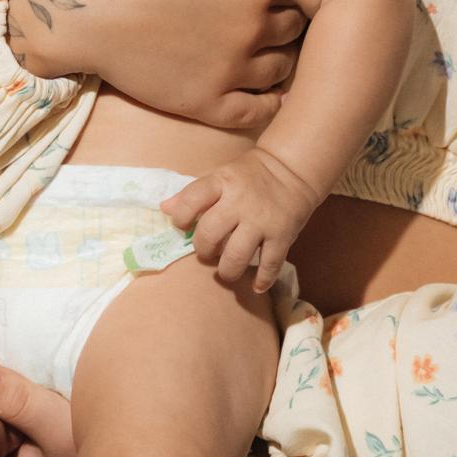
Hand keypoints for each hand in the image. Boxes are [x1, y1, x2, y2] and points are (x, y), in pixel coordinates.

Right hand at [7, 0, 304, 131]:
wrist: (76, 2)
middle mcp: (254, 25)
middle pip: (295, 30)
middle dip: (287, 23)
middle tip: (271, 18)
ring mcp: (232, 68)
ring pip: (282, 71)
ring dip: (279, 61)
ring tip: (264, 51)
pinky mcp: (207, 102)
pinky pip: (258, 112)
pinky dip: (268, 103)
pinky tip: (263, 93)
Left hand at [161, 146, 319, 290]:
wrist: (292, 170)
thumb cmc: (250, 176)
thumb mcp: (220, 176)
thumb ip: (194, 193)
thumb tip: (164, 208)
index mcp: (222, 182)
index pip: (191, 200)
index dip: (180, 217)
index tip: (183, 226)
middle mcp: (241, 202)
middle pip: (210, 234)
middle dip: (203, 249)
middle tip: (208, 252)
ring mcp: (262, 221)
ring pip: (236, 255)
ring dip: (227, 270)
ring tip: (226, 271)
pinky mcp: (283, 235)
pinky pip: (270, 264)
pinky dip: (262, 280)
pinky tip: (256, 286)